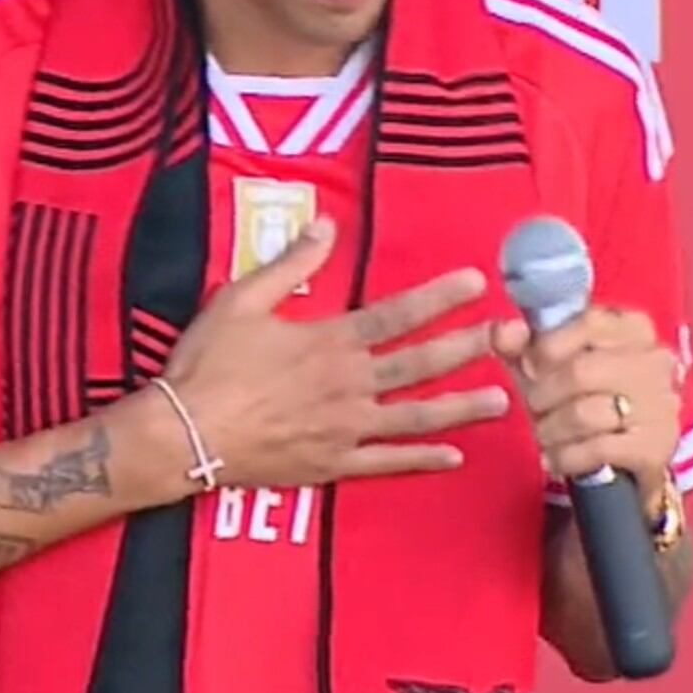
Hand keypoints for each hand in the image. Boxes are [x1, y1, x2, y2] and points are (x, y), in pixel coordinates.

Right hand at [161, 216, 510, 487]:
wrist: (181, 434)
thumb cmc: (206, 364)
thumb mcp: (241, 299)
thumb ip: (290, 264)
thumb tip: (326, 227)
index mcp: (330, 341)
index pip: (397, 314)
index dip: (439, 297)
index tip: (476, 281)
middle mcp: (348, 384)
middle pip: (420, 364)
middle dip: (469, 347)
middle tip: (511, 338)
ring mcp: (346, 429)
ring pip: (416, 417)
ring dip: (462, 407)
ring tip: (503, 400)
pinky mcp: (333, 465)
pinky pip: (387, 464)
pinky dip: (422, 460)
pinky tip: (454, 456)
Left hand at [492, 307, 680, 515]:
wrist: (625, 457)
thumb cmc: (582, 396)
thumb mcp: (549, 364)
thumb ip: (521, 343)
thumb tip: (505, 331)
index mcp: (633, 327)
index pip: (589, 322)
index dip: (548, 346)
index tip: (528, 366)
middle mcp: (656, 360)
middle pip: (581, 372)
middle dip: (544, 394)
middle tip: (533, 408)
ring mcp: (661, 404)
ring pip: (586, 414)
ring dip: (551, 429)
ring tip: (543, 434)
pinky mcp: (656, 446)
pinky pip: (598, 449)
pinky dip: (566, 456)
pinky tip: (555, 458)